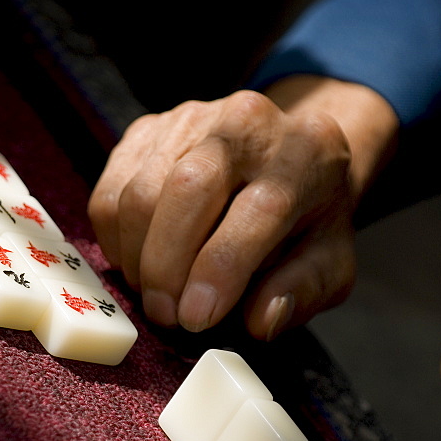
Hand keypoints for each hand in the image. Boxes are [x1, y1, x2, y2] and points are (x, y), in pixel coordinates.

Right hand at [88, 75, 397, 339]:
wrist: (286, 157)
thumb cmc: (308, 220)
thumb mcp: (329, 262)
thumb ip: (302, 290)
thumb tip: (261, 321)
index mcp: (306, 152)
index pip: (260, 208)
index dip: (222, 269)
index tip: (198, 319)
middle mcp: (247, 121)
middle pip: (189, 188)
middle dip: (168, 266)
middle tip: (168, 317)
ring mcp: (191, 119)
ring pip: (141, 191)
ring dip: (139, 259)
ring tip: (158, 296)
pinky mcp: (148, 129)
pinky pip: (111, 191)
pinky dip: (117, 241)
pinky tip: (141, 265)